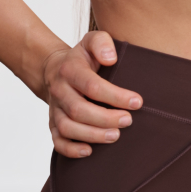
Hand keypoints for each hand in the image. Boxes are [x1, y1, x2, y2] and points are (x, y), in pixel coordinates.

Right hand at [36, 30, 143, 157]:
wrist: (55, 69)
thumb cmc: (82, 58)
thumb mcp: (92, 40)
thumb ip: (102, 42)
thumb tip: (111, 58)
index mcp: (70, 70)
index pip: (92, 85)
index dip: (115, 96)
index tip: (137, 102)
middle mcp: (60, 90)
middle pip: (79, 110)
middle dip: (105, 119)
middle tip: (128, 121)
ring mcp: (55, 109)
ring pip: (67, 127)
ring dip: (92, 135)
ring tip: (115, 136)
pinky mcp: (53, 123)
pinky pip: (57, 141)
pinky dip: (71, 150)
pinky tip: (89, 151)